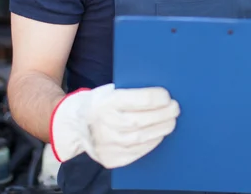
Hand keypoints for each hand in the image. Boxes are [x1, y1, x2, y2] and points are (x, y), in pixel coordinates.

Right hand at [50, 83, 179, 168]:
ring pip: (142, 138)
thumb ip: (131, 92)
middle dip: (164, 114)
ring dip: (161, 129)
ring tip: (170, 121)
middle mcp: (105, 124)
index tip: (167, 96)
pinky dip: (151, 143)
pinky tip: (158, 135)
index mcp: (106, 102)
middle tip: (175, 108)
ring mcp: (107, 144)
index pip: (140, 100)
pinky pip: (137, 152)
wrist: (74, 124)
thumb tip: (161, 94)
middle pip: (143, 120)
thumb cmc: (100, 103)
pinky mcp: (110, 158)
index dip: (157, 98)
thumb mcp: (110, 91)